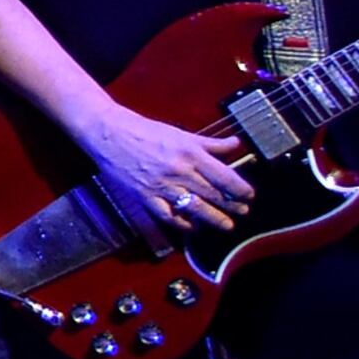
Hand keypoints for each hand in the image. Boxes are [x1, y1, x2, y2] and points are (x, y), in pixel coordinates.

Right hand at [76, 100, 255, 241]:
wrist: (109, 133)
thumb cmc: (144, 131)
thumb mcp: (181, 134)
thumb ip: (210, 144)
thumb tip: (236, 144)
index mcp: (190, 153)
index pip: (224, 176)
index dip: (241, 189)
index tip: (249, 195)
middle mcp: (179, 171)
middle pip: (213, 194)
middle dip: (232, 206)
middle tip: (243, 212)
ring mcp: (161, 186)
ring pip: (195, 208)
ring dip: (214, 219)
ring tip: (227, 225)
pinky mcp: (145, 196)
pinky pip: (168, 216)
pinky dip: (183, 224)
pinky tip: (192, 227)